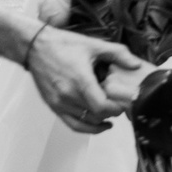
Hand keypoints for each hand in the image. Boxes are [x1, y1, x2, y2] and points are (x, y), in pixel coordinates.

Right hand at [24, 27, 144, 133]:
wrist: (35, 47)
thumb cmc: (62, 44)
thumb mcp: (94, 45)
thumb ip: (118, 54)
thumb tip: (136, 64)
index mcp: (80, 80)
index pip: (102, 107)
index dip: (116, 108)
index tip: (124, 103)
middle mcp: (68, 95)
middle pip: (96, 115)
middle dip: (111, 112)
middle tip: (120, 104)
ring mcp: (59, 103)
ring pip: (86, 122)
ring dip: (100, 119)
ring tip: (110, 111)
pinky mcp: (53, 106)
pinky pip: (72, 124)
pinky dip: (87, 127)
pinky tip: (98, 124)